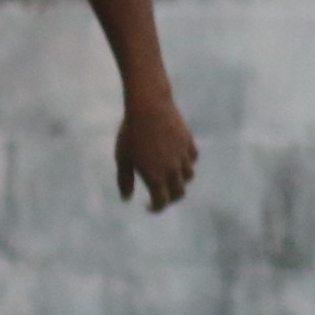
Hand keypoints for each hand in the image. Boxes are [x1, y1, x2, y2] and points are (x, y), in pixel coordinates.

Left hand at [114, 86, 197, 209]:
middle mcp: (173, 170)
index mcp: (155, 177)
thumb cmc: (131, 132)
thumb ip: (125, 180)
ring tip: (168, 176)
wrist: (149, 106)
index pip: (161, 202)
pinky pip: (192, 159)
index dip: (155, 208)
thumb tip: (126, 199)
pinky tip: (176, 159)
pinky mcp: (188, 142)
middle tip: (160, 195)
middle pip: (178, 193)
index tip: (148, 206)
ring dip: (180, 180)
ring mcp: (183, 156)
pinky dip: (186, 163)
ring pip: (188, 176)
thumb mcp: (122, 157)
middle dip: (170, 198)